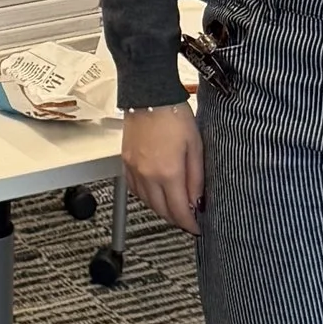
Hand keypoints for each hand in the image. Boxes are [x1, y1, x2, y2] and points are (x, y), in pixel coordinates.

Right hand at [122, 103, 205, 235]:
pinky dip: (146, 197)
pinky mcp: (126, 162)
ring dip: (161, 209)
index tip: (196, 227)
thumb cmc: (174, 115)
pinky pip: (134, 189)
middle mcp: (148, 175)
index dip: (189, 223)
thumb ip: (196, 177)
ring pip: (147, 202)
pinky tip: (154, 194)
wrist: (149, 96)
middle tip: (187, 220)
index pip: (179, 210)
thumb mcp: (195, 146)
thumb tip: (196, 200)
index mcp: (168, 172)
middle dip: (175, 219)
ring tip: (173, 208)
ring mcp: (134, 170)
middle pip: (162, 210)